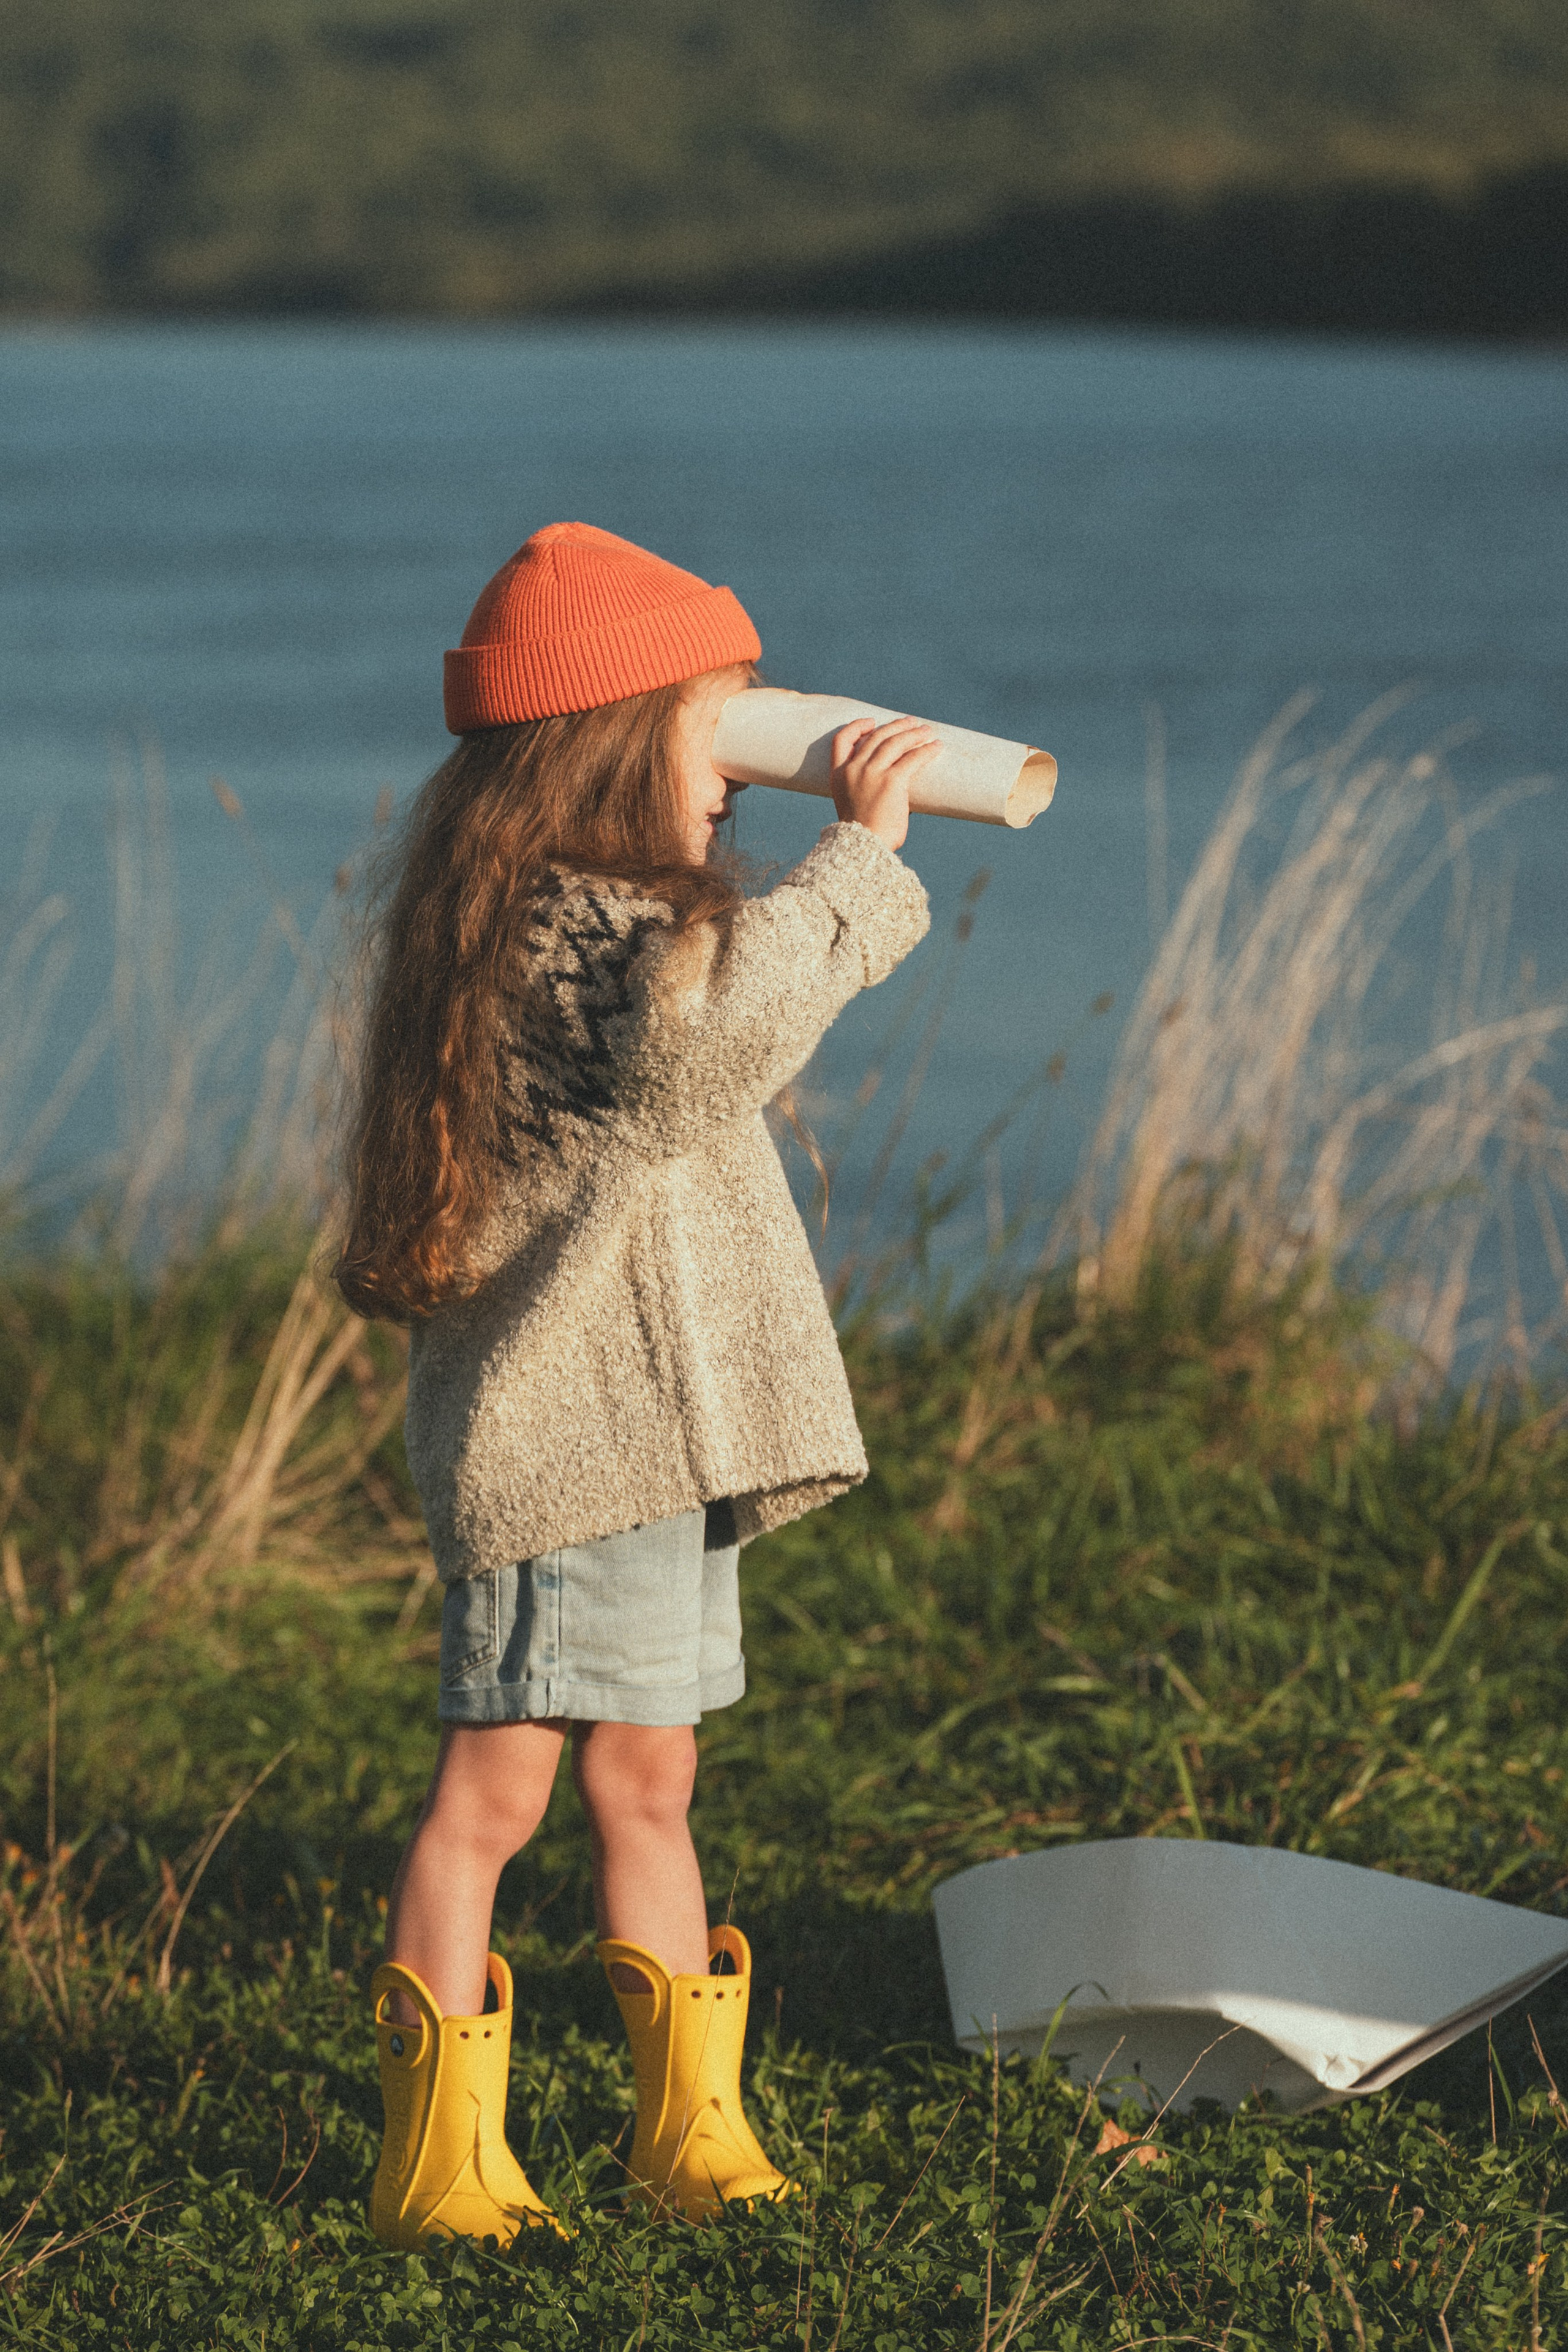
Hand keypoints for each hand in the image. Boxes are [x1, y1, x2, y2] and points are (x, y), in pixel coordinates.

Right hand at [829, 715, 939, 852]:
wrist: (863, 849)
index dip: (857, 727)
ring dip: (914, 734)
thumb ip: (864, 790)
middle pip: (875, 736)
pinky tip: (936, 747)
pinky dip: (926, 750)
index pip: (841, 740)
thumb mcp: (853, 806)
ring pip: (895, 742)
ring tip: (928, 731)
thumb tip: (893, 788)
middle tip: (912, 722)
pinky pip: (912, 758)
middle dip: (896, 726)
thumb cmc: (862, 836)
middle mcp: (853, 770)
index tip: (871, 722)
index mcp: (838, 775)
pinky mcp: (892, 781)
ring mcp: (871, 773)